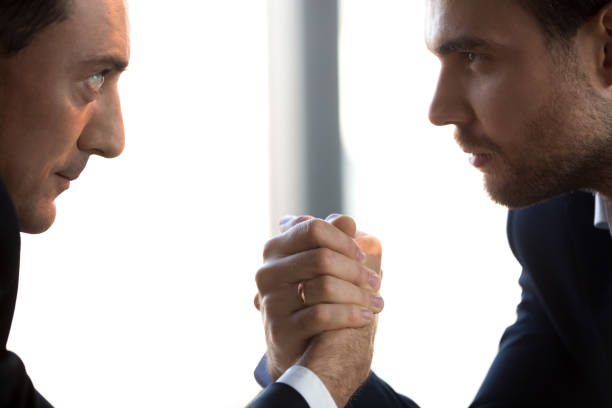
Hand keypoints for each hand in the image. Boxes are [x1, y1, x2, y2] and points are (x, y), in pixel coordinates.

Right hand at [254, 214, 382, 380]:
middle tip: (376, 282)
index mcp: (276, 248)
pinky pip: (321, 316)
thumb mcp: (322, 266)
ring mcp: (271, 300)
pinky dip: (349, 315)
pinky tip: (365, 318)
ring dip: (358, 294)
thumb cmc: (313, 298)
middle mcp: (268, 272)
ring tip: (376, 302)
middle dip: (356, 270)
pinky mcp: (279, 329)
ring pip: (324, 286)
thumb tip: (347, 221)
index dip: (343, 240)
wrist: (298, 350)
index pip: (313, 229)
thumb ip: (333, 239)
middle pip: (322, 257)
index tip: (362, 255)